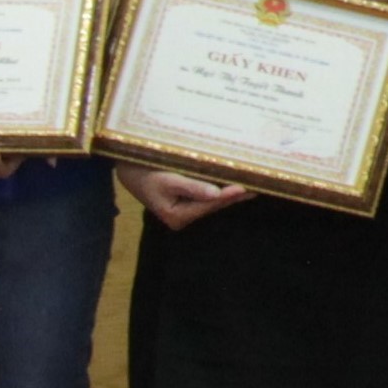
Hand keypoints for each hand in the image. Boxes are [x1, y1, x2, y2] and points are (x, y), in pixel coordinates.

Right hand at [117, 162, 248, 228]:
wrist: (129, 170)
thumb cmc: (145, 173)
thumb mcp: (167, 180)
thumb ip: (192, 187)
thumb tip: (216, 194)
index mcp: (177, 217)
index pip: (208, 205)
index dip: (227, 196)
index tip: (243, 187)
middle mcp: (183, 218)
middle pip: (214, 205)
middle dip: (235, 195)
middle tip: (258, 185)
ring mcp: (186, 211)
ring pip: (214, 201)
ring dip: (232, 192)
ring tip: (253, 183)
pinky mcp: (188, 201)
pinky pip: (209, 195)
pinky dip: (222, 188)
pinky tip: (237, 182)